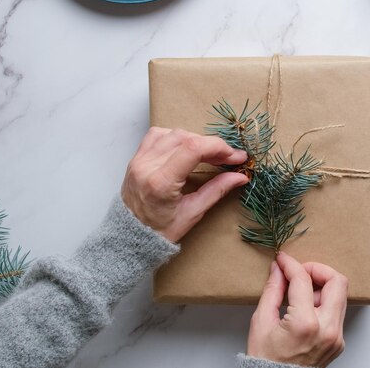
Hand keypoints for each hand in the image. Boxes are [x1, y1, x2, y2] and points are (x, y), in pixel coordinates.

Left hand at [121, 127, 248, 242]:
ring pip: (172, 133)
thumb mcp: (192, 213)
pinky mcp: (136, 158)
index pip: (193, 148)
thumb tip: (240, 176)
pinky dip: (175, 137)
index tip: (236, 156)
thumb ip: (216, 190)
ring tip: (208, 154)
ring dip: (195, 139)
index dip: (219, 147)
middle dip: (211, 145)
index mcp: (161, 182)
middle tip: (227, 159)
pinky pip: (157, 135)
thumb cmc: (160, 230)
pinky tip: (186, 148)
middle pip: (185, 138)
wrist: (129, 237)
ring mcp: (139, 160)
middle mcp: (147, 166)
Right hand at [247, 252, 347, 367]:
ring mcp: (336, 337)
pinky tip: (306, 307)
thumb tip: (278, 269)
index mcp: (306, 324)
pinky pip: (337, 311)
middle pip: (337, 282)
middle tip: (300, 272)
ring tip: (301, 292)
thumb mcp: (261, 321)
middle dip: (317, 269)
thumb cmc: (266, 360)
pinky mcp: (338, 341)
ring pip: (340, 295)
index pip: (303, 280)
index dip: (291, 264)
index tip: (282, 260)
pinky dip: (323, 302)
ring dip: (322, 286)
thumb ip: (272, 290)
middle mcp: (328, 330)